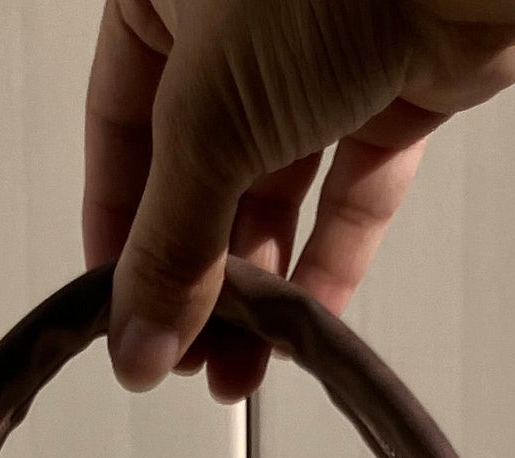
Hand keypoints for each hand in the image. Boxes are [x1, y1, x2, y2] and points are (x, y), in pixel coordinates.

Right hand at [83, 0, 514, 397]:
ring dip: (258, 281)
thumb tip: (137, 341)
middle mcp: (236, 17)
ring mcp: (319, 49)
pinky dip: (331, 256)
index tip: (121, 315)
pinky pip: (352, 185)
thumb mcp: (209, 120)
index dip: (119, 228)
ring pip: (276, 183)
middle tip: (186, 356)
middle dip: (196, 271)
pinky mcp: (395, 81)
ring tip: (239, 366)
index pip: (119, 122)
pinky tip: (306, 326)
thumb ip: (170, 243)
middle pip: (201, 166)